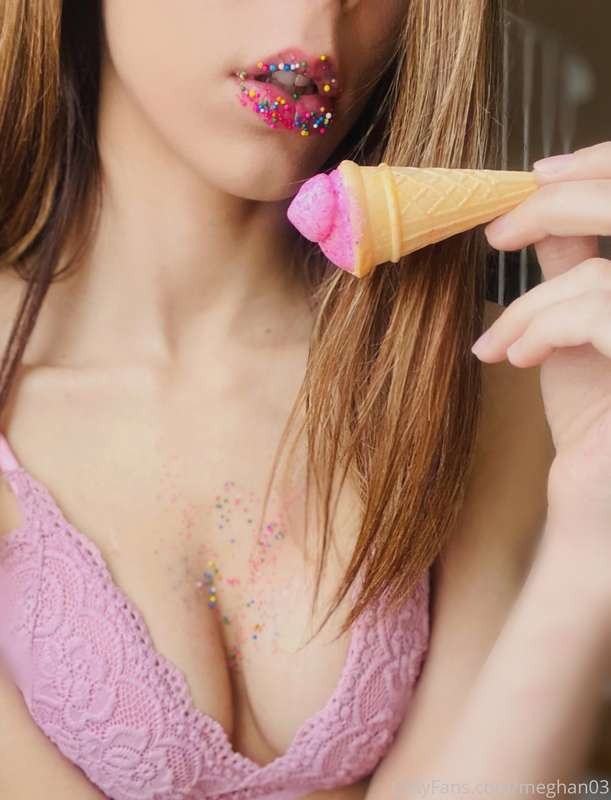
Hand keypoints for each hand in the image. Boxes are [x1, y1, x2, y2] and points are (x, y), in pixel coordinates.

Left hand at [471, 141, 610, 529]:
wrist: (596, 507)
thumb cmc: (592, 423)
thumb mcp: (576, 332)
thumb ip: (573, 270)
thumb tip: (547, 207)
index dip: (599, 169)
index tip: (535, 180)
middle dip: (559, 204)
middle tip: (500, 230)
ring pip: (600, 278)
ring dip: (531, 307)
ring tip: (498, 346)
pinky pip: (598, 312)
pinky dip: (541, 327)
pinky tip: (514, 357)